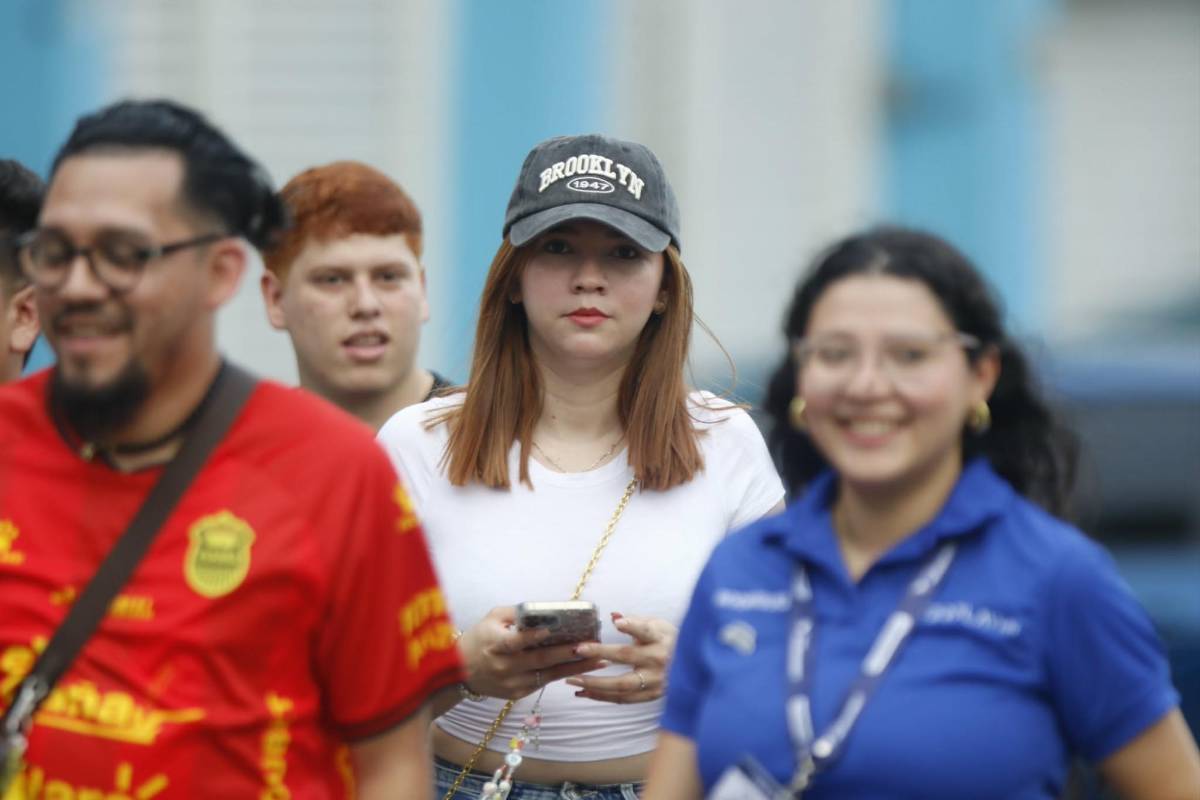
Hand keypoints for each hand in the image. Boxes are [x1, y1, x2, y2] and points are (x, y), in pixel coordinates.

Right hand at [458, 607, 608, 700]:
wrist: (459, 672)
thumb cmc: (480, 638)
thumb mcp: (492, 619)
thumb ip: (517, 614)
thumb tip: (546, 610)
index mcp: (494, 645)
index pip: (515, 641)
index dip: (532, 636)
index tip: (551, 629)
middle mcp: (504, 666)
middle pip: (540, 660)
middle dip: (568, 653)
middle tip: (592, 646)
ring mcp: (512, 683)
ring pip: (549, 675)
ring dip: (576, 667)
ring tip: (600, 660)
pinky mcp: (518, 694)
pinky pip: (545, 682)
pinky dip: (565, 675)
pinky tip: (584, 668)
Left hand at [565, 612, 675, 703]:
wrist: (694, 668)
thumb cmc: (670, 642)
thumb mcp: (659, 626)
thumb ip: (636, 622)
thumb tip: (613, 616)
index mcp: (660, 638)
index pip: (645, 630)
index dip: (632, 626)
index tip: (617, 623)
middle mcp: (658, 660)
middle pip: (626, 657)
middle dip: (600, 653)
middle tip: (577, 650)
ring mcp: (655, 681)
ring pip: (622, 685)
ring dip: (595, 683)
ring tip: (572, 679)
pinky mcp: (651, 696)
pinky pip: (623, 699)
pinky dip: (602, 697)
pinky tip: (584, 693)